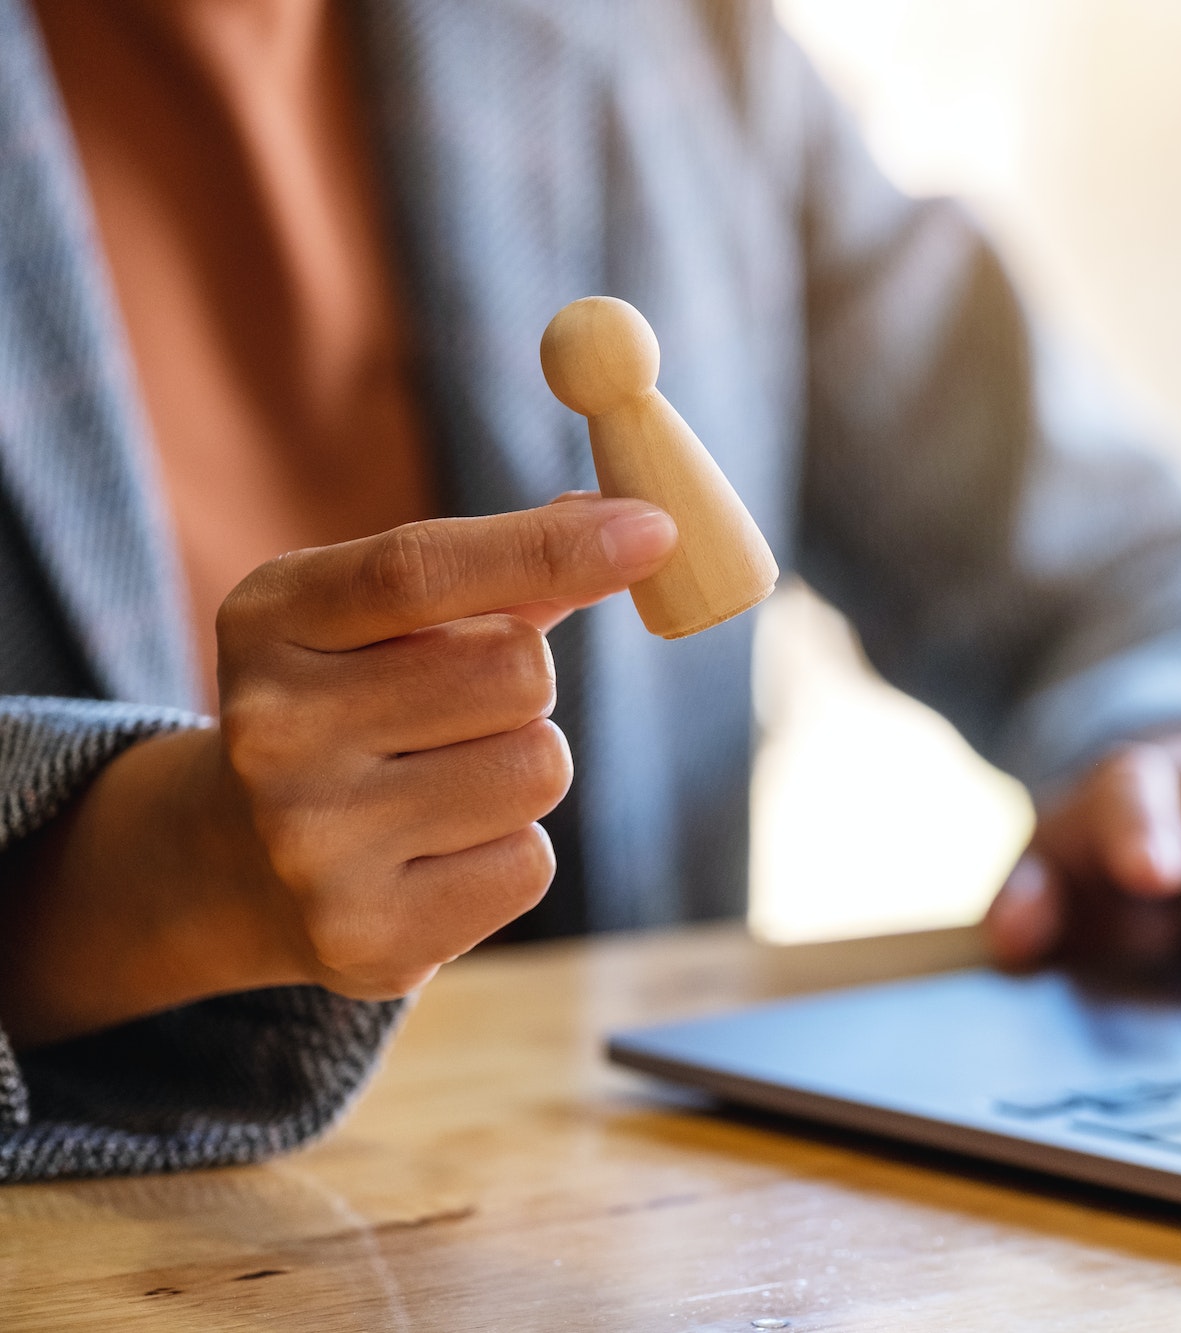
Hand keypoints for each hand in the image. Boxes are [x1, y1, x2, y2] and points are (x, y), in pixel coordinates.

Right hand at [0, 497, 675, 1045]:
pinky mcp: (365, 937)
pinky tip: (437, 852)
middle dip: (526, 684)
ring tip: (443, 780)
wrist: (235, 864)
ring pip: (539, 769)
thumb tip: (634, 525)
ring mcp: (311, 845)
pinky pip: (528, 863)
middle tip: (462, 708)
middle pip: (516, 674)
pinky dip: (510, 852)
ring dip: (523, 767)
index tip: (654, 531)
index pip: (419, 569)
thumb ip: (503, 569)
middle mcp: (272, 731)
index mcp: (273, 620)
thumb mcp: (385, 617)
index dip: (547, 547)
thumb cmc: (352, 703)